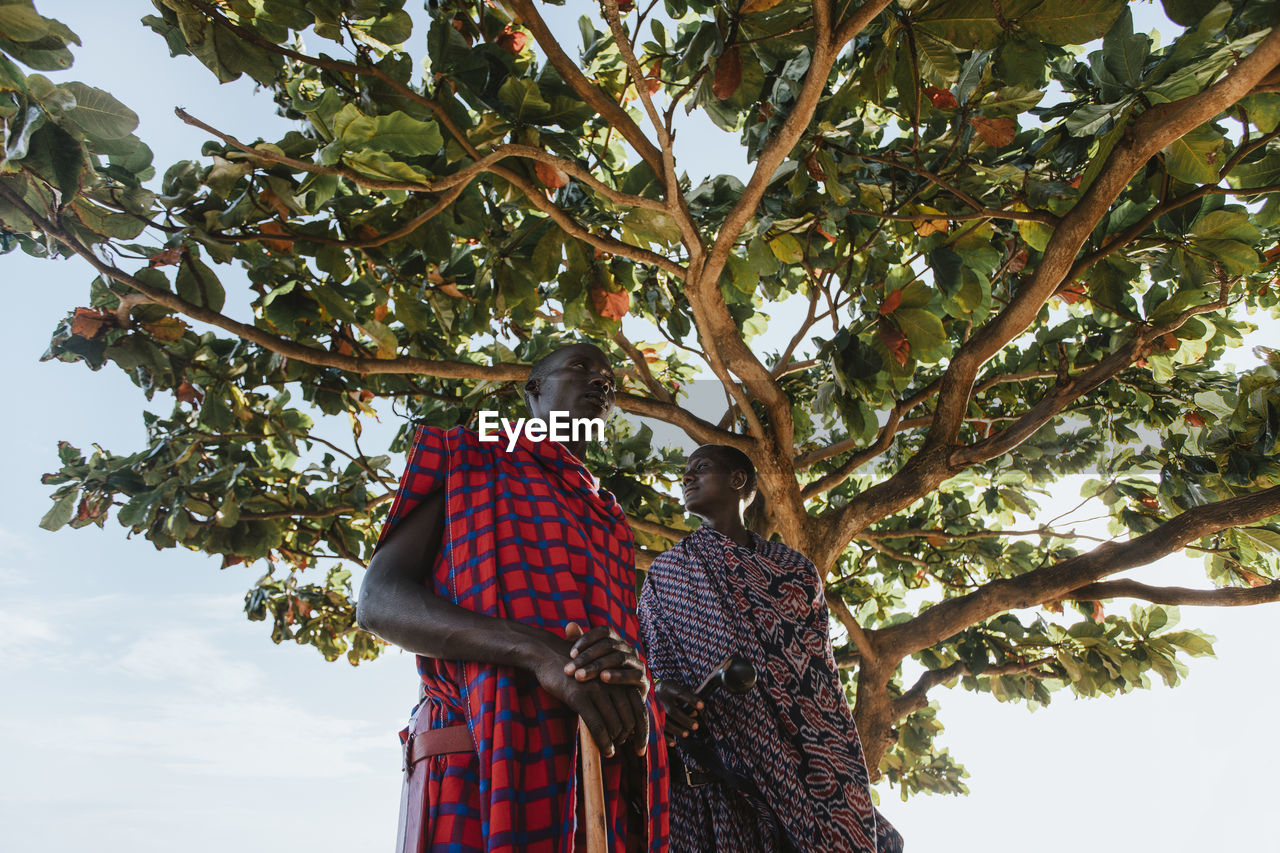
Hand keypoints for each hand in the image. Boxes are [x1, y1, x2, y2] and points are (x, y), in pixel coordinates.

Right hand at [527, 624, 649, 757]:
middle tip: (621, 747)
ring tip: (612, 749)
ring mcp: (598, 690)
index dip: (643, 731)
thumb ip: (612, 695)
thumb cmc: (574, 673)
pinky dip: (604, 742)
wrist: (548, 655)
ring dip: (615, 742)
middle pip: (632, 720)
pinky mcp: (581, 697)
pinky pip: (598, 726)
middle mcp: (613, 684)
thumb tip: (624, 724)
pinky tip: (606, 751)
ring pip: (615, 725)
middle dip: (629, 738)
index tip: (641, 750)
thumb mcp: (598, 680)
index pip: (640, 709)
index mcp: (620, 679)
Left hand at [563, 622, 648, 690]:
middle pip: (608, 645)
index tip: (570, 654)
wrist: (614, 708)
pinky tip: (603, 679)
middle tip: (570, 670)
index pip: (603, 632)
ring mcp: (637, 663)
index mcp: (616, 642)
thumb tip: (570, 625)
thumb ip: (578, 645)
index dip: (587, 639)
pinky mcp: (643, 680)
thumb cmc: (596, 682)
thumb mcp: (585, 664)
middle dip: (587, 657)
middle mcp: (628, 649)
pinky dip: (619, 675)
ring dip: (598, 666)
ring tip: (581, 676)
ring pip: (619, 658)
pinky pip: (633, 674)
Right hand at [654, 679, 702, 746]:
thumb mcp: (675, 689)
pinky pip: (657, 731)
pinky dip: (666, 738)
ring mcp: (652, 709)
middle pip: (672, 711)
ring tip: (686, 733)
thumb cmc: (667, 691)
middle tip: (696, 725)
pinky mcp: (649, 719)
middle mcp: (659, 698)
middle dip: (685, 720)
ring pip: (665, 723)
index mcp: (667, 688)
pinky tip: (673, 742)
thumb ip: (686, 700)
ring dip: (677, 730)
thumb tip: (695, 713)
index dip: (691, 699)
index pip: (681, 693)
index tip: (702, 706)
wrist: (647, 690)